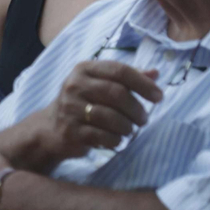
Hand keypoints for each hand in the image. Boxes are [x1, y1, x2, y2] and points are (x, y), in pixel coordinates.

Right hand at [12, 60, 163, 172]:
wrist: (50, 128)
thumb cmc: (83, 103)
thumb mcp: (100, 84)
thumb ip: (127, 79)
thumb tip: (155, 73)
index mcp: (84, 69)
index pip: (119, 70)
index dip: (143, 84)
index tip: (159, 97)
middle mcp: (74, 85)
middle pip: (116, 93)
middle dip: (137, 109)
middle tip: (144, 119)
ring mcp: (70, 108)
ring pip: (111, 117)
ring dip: (127, 126)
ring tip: (129, 129)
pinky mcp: (70, 130)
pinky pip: (103, 136)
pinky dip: (116, 140)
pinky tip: (116, 139)